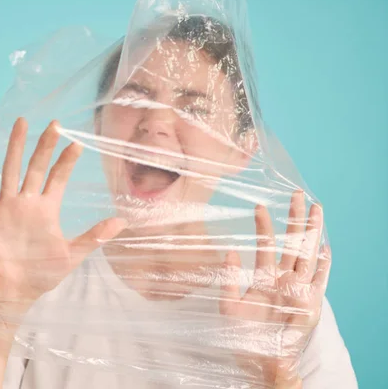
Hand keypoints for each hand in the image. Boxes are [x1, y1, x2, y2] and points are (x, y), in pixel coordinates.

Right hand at [0, 118, 125, 327]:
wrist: (14, 292)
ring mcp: (6, 207)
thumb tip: (122, 222)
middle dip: (45, 146)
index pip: (57, 178)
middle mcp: (26, 203)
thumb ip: (95, 236)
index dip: (66, 161)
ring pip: (11, 170)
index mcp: (46, 209)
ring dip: (15, 147)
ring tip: (22, 123)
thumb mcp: (72, 254)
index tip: (77, 143)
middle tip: (55, 124)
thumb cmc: (42, 274)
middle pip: (35, 167)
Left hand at [219, 191, 329, 386]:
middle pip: (292, 242)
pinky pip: (320, 280)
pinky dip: (323, 264)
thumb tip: (230, 250)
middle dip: (295, 218)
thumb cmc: (242, 334)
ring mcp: (298, 288)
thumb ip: (229, 277)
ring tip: (316, 210)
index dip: (263, 225)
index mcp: (264, 277)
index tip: (260, 205)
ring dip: (313, 232)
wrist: (260, 360)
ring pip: (308, 253)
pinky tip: (326, 246)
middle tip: (298, 194)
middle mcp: (283, 278)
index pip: (266, 245)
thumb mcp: (228, 304)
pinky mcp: (310, 302)